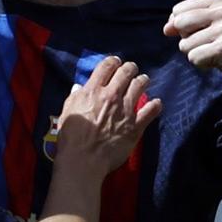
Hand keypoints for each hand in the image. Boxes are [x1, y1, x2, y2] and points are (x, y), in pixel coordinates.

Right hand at [52, 56, 161, 174]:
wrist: (84, 159)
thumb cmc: (70, 137)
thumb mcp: (66, 112)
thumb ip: (75, 98)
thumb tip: (79, 88)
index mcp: (93, 91)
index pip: (107, 66)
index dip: (113, 62)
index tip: (115, 63)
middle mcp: (112, 96)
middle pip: (126, 72)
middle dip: (130, 68)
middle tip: (130, 70)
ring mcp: (126, 110)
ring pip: (140, 85)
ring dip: (143, 80)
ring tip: (143, 81)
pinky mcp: (136, 125)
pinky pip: (152, 110)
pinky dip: (155, 105)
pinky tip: (156, 103)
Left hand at [166, 0, 221, 96]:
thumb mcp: (206, 27)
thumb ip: (182, 23)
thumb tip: (166, 29)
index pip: (177, 10)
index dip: (183, 27)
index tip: (206, 32)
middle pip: (178, 24)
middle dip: (187, 39)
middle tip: (211, 44)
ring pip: (184, 44)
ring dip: (196, 53)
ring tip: (217, 53)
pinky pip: (193, 58)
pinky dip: (202, 64)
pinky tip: (220, 62)